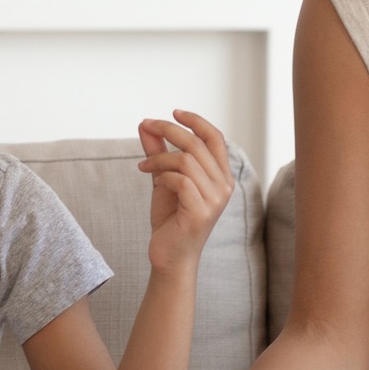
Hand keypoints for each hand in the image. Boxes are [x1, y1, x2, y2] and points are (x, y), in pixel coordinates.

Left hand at [137, 110, 232, 271]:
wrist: (169, 257)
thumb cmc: (170, 219)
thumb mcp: (163, 179)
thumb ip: (158, 152)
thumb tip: (145, 125)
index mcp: (221, 176)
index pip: (215, 138)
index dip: (196, 121)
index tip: (173, 112)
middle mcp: (224, 186)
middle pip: (198, 143)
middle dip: (169, 129)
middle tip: (146, 126)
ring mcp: (215, 200)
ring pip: (187, 160)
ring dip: (159, 157)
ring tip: (144, 166)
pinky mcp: (200, 213)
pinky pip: (180, 181)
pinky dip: (162, 175)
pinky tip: (152, 180)